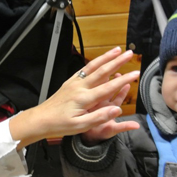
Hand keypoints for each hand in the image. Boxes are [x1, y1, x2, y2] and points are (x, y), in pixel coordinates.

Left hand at [10, 47, 139, 148]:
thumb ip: (99, 117)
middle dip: (117, 61)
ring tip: (117, 50)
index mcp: (84, 99)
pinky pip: (84, 69)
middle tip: (129, 54)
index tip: (135, 73)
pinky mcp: (69, 83)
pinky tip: (98, 60)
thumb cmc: (59, 124)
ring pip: (92, 66)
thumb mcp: (80, 126)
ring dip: (106, 57)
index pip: (108, 87)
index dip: (124, 80)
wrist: (40, 119)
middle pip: (102, 71)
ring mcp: (74, 83)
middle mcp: (80, 87)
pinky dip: (94, 62)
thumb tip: (116, 110)